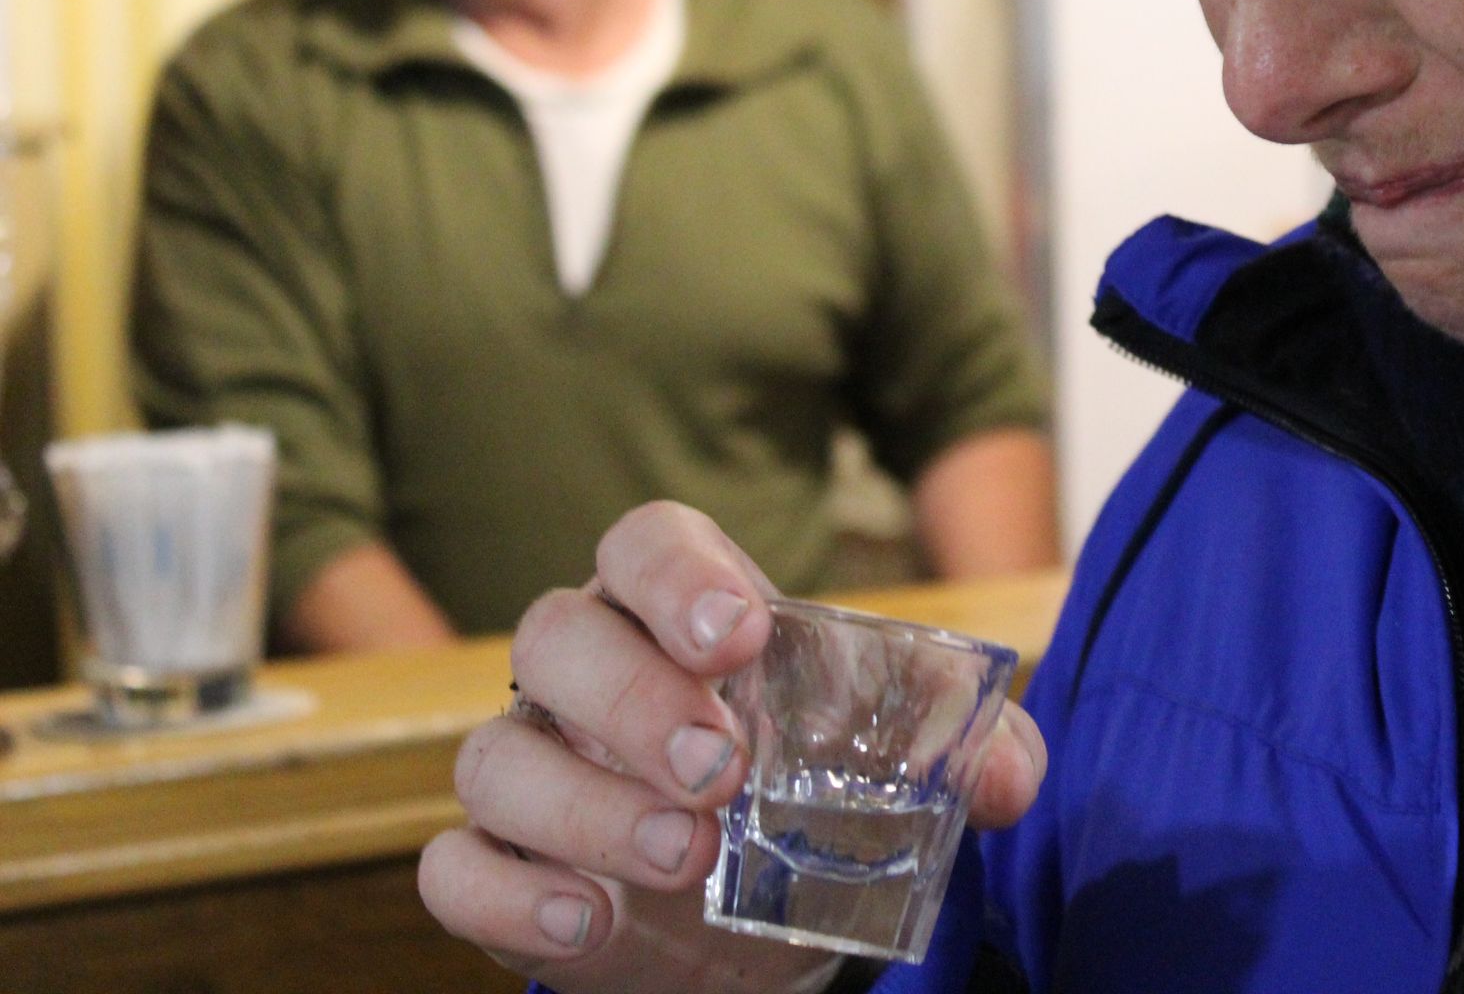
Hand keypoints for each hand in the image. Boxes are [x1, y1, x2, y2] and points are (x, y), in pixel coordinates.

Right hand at [419, 501, 1048, 993]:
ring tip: (689, 858)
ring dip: (587, 807)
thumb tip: (1005, 780)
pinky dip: (508, 898)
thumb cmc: (819, 791)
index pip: (644, 543)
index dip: (675, 574)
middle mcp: (586, 672)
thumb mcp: (906, 762)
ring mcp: (533, 767)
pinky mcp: (502, 868)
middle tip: (720, 770)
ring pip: (498, 756)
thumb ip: (972, 749)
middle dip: (634, 698)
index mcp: (680, 609)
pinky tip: (587, 922)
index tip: (735, 632)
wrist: (763, 917)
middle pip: (556, 635)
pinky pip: (456, 868)